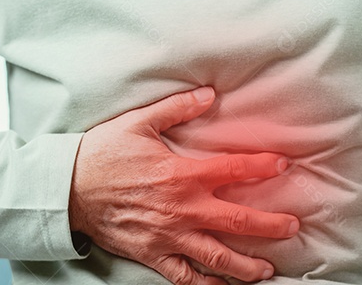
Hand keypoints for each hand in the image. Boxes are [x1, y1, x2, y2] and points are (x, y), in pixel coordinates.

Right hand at [68, 86, 298, 283]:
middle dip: (271, 225)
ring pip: (218, 257)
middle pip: (238, 221)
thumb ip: (177, 108)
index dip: (262, 167)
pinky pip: (186, 277)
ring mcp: (169, 236)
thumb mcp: (138, 122)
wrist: (68, 188)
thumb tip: (208, 94)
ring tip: (268, 269)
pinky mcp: (153, 255)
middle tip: (293, 226)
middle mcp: (182, 209)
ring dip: (247, 265)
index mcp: (182, 174)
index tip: (283, 166)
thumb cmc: (103, 153)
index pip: (234, 170)